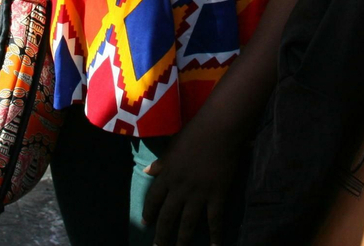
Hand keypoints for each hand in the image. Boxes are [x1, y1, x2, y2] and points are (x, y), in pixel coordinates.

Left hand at [141, 111, 242, 245]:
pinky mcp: (217, 195)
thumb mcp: (172, 146)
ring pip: (187, 223)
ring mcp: (198, 194)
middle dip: (162, 235)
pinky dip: (215, 235)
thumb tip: (147, 171)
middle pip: (167, 216)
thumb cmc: (195, 133)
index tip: (145, 224)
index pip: (153, 198)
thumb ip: (161, 163)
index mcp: (167, 174)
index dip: (148, 212)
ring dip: (182, 240)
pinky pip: (214, 220)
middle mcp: (180, 188)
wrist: (219, 129)